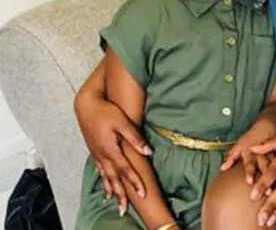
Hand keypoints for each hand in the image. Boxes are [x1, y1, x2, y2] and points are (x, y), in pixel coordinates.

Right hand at [74, 91, 149, 214]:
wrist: (86, 105)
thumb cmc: (106, 111)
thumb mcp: (123, 122)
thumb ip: (135, 138)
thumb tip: (148, 151)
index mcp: (110, 150)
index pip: (125, 170)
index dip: (134, 182)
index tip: (143, 194)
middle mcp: (102, 155)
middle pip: (113, 179)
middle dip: (121, 194)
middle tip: (124, 209)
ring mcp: (97, 154)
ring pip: (105, 176)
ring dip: (111, 190)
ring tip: (114, 202)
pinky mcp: (94, 150)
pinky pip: (99, 170)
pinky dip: (103, 180)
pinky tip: (105, 185)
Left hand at [219, 121, 275, 184]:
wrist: (269, 126)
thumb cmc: (252, 137)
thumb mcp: (240, 144)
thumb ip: (231, 156)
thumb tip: (222, 168)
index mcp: (251, 152)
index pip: (250, 163)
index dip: (250, 172)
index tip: (249, 182)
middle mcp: (263, 154)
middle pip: (264, 167)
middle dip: (265, 180)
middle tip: (267, 193)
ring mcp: (274, 156)